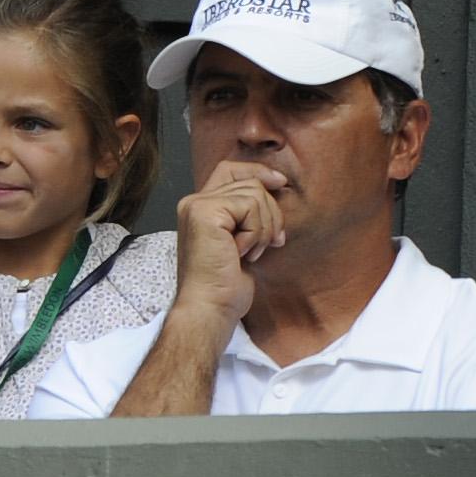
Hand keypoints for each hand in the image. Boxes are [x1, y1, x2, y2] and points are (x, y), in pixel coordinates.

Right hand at [169, 160, 287, 333]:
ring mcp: (197, 205)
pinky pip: (250, 206)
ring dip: (263, 228)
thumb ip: (250, 212)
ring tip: (249, 253)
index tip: (281, 183)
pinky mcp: (205, 212)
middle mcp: (194, 202)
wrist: (211, 307)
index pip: (231, 169)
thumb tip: (277, 184)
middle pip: (250, 181)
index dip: (258, 171)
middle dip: (271, 213)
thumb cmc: (226, 284)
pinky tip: (241, 253)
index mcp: (200, 207)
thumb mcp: (244, 239)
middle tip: (267, 245)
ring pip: (255, 193)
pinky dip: (256, 233)